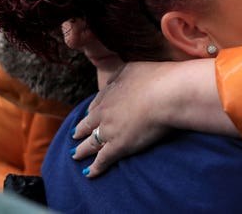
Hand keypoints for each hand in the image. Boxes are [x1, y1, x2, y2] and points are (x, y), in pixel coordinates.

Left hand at [71, 61, 174, 176]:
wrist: (167, 94)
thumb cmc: (156, 78)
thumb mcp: (133, 68)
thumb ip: (119, 74)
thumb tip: (110, 80)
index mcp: (110, 93)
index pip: (96, 104)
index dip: (91, 111)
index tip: (88, 115)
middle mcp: (105, 112)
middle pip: (88, 124)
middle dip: (80, 131)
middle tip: (74, 136)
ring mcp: (109, 130)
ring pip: (90, 143)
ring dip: (82, 150)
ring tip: (75, 155)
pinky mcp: (118, 146)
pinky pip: (102, 159)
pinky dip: (95, 167)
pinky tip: (89, 173)